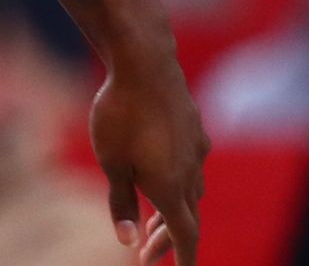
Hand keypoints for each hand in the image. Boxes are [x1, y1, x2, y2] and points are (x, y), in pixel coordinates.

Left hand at [90, 55, 209, 264]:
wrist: (144, 63)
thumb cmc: (119, 114)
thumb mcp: (111, 163)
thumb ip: (121, 202)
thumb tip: (126, 240)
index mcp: (171, 188)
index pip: (186, 236)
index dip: (183, 259)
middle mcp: (191, 173)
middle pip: (187, 218)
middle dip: (168, 239)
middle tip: (146, 253)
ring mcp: (197, 149)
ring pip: (191, 192)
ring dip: (174, 210)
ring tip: (152, 221)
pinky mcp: (195, 129)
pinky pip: (192, 165)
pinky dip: (178, 181)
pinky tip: (163, 172)